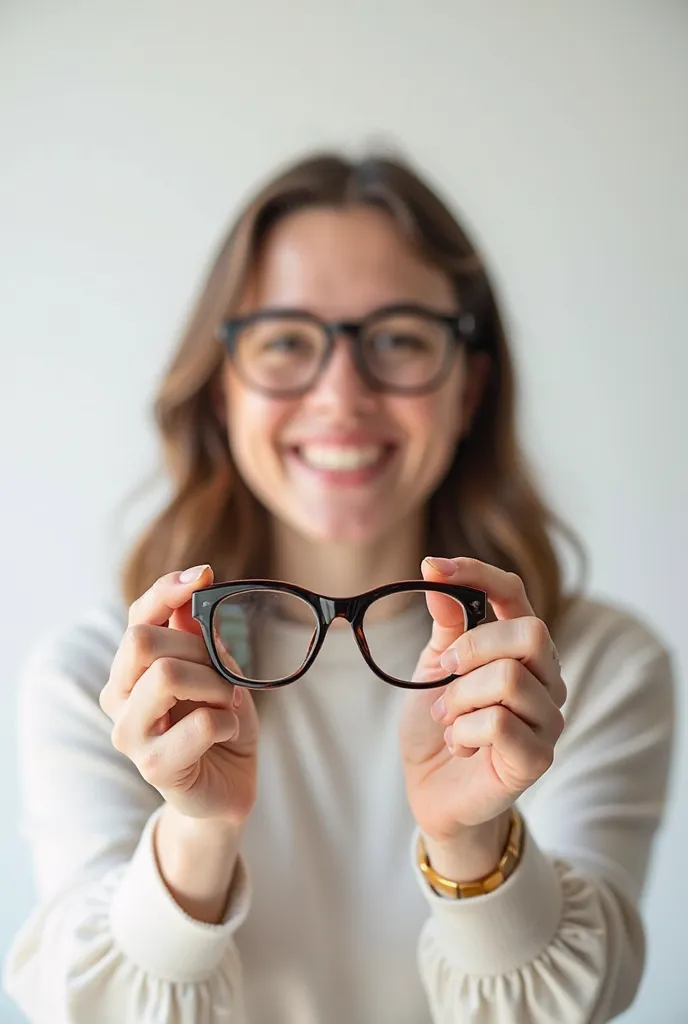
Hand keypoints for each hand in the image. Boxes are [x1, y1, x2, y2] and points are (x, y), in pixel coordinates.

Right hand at [99, 565, 258, 824]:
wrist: (226, 785)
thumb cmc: (219, 721)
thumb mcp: (217, 669)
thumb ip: (200, 634)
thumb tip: (194, 586)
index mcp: (131, 667)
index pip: (137, 615)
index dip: (166, 590)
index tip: (203, 575)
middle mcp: (118, 696)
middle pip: (141, 641)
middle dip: (196, 648)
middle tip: (224, 674)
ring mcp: (129, 733)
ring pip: (167, 676)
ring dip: (216, 685)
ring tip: (228, 703)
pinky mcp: (152, 767)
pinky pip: (201, 723)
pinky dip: (229, 722)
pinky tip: (227, 734)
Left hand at [399, 557, 565, 847]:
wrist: (432, 790)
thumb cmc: (438, 725)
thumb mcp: (434, 667)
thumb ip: (445, 626)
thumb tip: (435, 576)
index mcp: (520, 648)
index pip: (514, 592)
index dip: (477, 573)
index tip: (431, 566)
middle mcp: (546, 677)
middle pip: (529, 632)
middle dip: (472, 648)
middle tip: (441, 672)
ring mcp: (548, 718)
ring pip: (509, 680)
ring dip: (459, 699)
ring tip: (447, 720)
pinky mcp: (538, 756)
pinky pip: (500, 724)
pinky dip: (463, 732)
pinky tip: (459, 746)